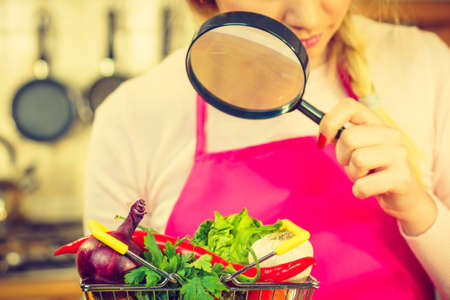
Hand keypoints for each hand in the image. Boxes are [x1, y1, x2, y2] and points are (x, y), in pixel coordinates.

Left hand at [319, 98, 436, 235]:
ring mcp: (399, 154)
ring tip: (365, 176)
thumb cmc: (374, 170)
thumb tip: (321, 132)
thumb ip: (338, 138)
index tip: (322, 140)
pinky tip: (371, 189)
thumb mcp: (355, 150)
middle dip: (342, 156)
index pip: (349, 106)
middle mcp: (390, 134)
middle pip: (349, 137)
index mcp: (376, 123)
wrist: (402, 196)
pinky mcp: (401, 177)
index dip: (329, 121)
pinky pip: (363, 185)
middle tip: (352, 165)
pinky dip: (359, 191)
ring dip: (353, 174)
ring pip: (357, 160)